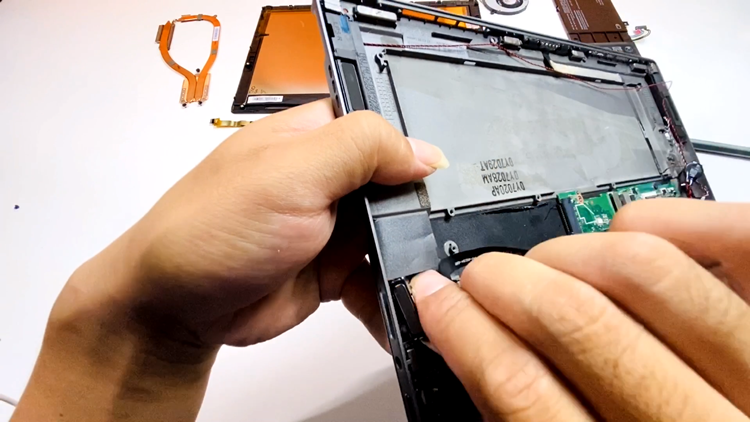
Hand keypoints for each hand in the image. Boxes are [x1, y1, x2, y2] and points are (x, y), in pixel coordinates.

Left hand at [13, 99, 447, 421]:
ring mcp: (331, 225)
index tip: (445, 177)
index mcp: (315, 137)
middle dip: (418, 206)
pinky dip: (392, 288)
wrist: (177, 308)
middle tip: (440, 230)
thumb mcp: (291, 172)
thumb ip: (361, 148)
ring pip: (394, 230)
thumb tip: (423, 151)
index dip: (415, 148)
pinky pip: (378, 275)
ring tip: (431, 271)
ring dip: (410, 249)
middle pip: (397, 182)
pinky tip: (406, 302)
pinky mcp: (333, 270)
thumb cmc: (211, 229)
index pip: (383, 127)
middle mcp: (326, 177)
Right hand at [412, 200, 749, 421]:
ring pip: (647, 272)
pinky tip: (636, 228)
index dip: (466, 333)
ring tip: (557, 258)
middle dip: (505, 281)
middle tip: (484, 275)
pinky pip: (739, 241)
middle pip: (580, 323)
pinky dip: (674, 220)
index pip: (525, 394)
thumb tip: (476, 352)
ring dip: (575, 250)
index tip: (438, 299)